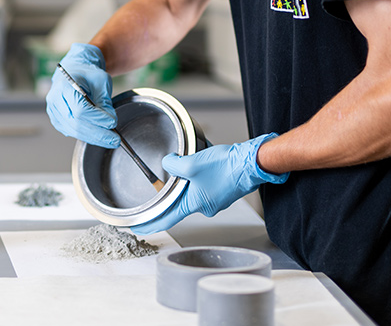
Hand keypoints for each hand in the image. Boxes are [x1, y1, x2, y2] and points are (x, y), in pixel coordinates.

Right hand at [45, 43, 118, 147]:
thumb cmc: (88, 74)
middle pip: (76, 123)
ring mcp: (54, 111)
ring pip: (73, 131)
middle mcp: (55, 100)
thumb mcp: (102, 81)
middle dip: (97, 133)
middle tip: (114, 139)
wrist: (76, 71)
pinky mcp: (57, 120)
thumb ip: (105, 101)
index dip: (97, 118)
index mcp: (64, 86)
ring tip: (110, 140)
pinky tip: (99, 136)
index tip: (112, 122)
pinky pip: (72, 132)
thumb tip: (110, 122)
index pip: (80, 109)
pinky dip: (87, 135)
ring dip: (93, 137)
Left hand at [132, 133, 287, 233]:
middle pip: (180, 200)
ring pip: (194, 190)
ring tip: (193, 162)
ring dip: (190, 178)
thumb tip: (167, 163)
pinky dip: (201, 175)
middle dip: (174, 189)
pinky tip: (206, 162)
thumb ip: (174, 165)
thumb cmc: (226, 167)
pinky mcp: (223, 191)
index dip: (151, 223)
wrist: (251, 163)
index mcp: (194, 204)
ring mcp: (215, 200)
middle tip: (170, 176)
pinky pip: (206, 185)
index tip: (139, 227)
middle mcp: (205, 206)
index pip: (166, 219)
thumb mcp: (191, 163)